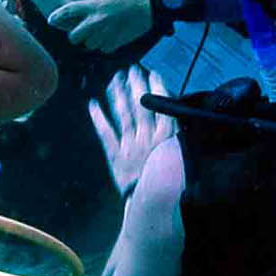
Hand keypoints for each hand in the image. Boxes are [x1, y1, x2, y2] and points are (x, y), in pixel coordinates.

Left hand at [51, 0, 154, 52]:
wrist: (149, 4)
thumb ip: (93, 5)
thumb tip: (83, 13)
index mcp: (93, 5)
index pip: (69, 11)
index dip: (57, 16)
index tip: (50, 20)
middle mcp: (96, 20)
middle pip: (74, 36)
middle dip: (76, 36)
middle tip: (82, 32)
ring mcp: (105, 33)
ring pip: (90, 44)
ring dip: (93, 40)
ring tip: (104, 30)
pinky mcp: (116, 42)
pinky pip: (104, 48)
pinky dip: (107, 44)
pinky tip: (114, 35)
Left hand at [88, 66, 174, 198]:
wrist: (155, 204)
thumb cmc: (173, 182)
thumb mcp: (184, 157)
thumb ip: (181, 136)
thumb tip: (184, 115)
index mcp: (166, 136)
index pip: (161, 105)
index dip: (156, 87)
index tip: (152, 73)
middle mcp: (147, 137)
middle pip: (140, 106)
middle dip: (135, 85)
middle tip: (131, 70)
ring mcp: (130, 145)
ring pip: (123, 115)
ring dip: (118, 95)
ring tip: (115, 79)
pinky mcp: (116, 156)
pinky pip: (106, 135)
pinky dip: (98, 119)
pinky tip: (92, 104)